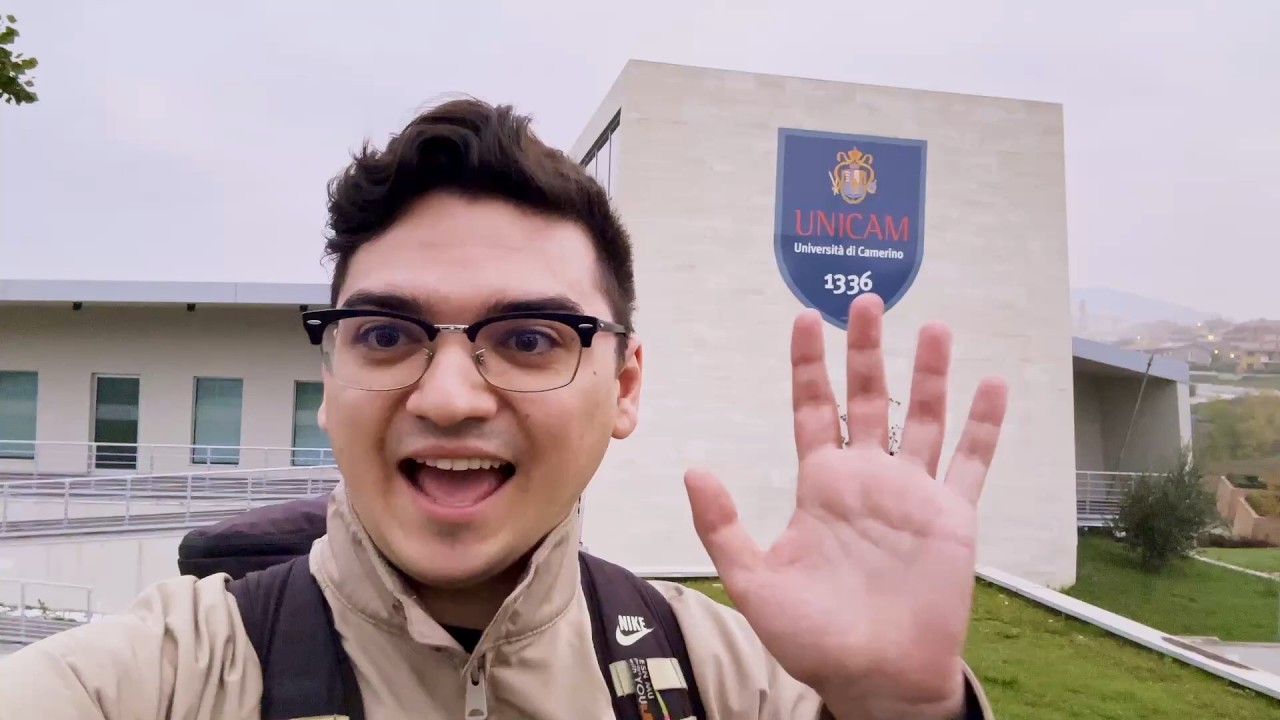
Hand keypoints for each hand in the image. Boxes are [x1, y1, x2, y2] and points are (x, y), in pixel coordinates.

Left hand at [684, 293, 1007, 719]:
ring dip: (929, 374)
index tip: (805, 318)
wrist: (875, 677)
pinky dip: (983, 425)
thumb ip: (721, 526)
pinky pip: (971, 461)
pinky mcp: (951, 516)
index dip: (809, 364)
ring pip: (923, 418)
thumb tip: (694, 470)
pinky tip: (992, 385)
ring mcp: (912, 494)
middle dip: (867, 350)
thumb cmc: (813, 636)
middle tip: (868, 302)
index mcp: (820, 485)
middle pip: (867, 399)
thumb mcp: (753, 581)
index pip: (813, 409)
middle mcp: (866, 478)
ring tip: (934, 328)